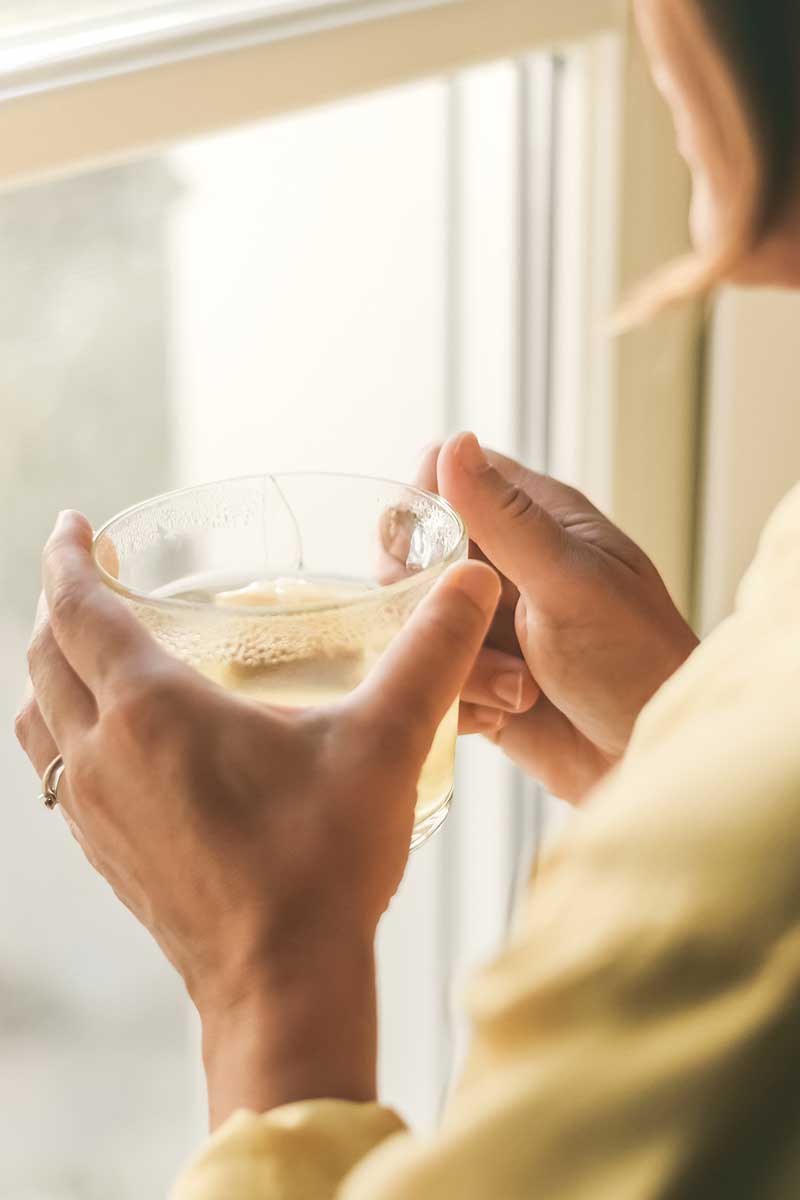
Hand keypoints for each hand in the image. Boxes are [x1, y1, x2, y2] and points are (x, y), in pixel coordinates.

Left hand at [15, 511, 499, 1124]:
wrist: (281, 985)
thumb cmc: (324, 863)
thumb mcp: (384, 745)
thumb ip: (430, 654)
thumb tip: (474, 583)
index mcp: (152, 710)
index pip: (77, 609)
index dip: (67, 557)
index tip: (72, 524)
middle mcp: (104, 754)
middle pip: (44, 657)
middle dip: (56, 604)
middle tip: (84, 574)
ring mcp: (95, 811)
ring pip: (37, 719)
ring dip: (48, 670)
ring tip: (81, 648)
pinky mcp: (105, 855)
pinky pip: (55, 771)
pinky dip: (62, 731)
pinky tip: (109, 741)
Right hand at [418, 435, 698, 802]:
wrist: (650, 762)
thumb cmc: (633, 661)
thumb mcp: (571, 582)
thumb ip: (507, 518)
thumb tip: (453, 443)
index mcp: (534, 520)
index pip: (444, 477)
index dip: (424, 510)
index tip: (433, 553)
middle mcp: (504, 566)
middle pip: (413, 552)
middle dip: (429, 598)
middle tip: (470, 628)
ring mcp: (486, 624)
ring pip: (414, 622)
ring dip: (457, 662)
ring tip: (517, 687)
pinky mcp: (474, 680)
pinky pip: (427, 677)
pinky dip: (459, 702)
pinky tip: (505, 715)